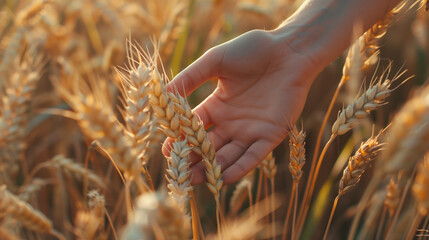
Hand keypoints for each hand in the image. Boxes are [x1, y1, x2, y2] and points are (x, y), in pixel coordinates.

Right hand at [163, 29, 319, 184]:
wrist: (289, 50)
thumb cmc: (253, 50)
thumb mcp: (216, 61)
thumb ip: (191, 77)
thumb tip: (164, 94)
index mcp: (218, 106)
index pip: (195, 127)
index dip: (181, 139)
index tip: (167, 150)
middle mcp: (232, 122)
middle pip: (209, 147)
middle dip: (194, 160)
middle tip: (180, 173)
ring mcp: (251, 131)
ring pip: (228, 155)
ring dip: (213, 169)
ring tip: (195, 180)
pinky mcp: (271, 135)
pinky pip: (253, 156)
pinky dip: (240, 167)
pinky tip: (224, 178)